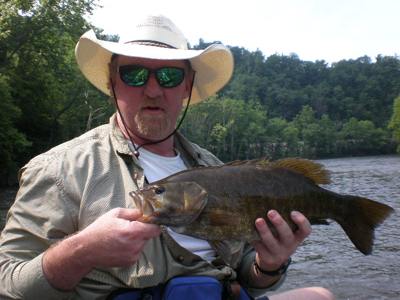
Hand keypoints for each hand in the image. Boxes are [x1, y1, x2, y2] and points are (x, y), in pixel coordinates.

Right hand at [43, 207, 159, 289]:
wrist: (86, 250)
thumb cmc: (99, 230)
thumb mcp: (115, 214)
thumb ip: (133, 212)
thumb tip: (144, 212)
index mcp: (133, 231)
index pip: (155, 229)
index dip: (153, 224)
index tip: (149, 221)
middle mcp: (135, 245)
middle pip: (148, 236)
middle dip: (142, 231)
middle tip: (128, 228)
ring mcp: (133, 255)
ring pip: (142, 244)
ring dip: (136, 240)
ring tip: (121, 237)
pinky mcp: (130, 262)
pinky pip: (136, 252)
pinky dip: (132, 248)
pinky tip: (120, 245)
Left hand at [251, 210, 310, 271]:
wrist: (272, 259)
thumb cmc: (279, 237)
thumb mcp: (287, 231)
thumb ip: (283, 219)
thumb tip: (269, 199)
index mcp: (297, 236)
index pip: (306, 230)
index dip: (301, 222)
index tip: (293, 212)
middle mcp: (289, 245)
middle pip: (286, 235)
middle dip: (279, 223)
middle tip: (271, 212)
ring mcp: (277, 252)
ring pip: (271, 242)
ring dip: (264, 230)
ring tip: (258, 220)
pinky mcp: (266, 256)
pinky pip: (259, 246)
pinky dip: (253, 237)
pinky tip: (248, 228)